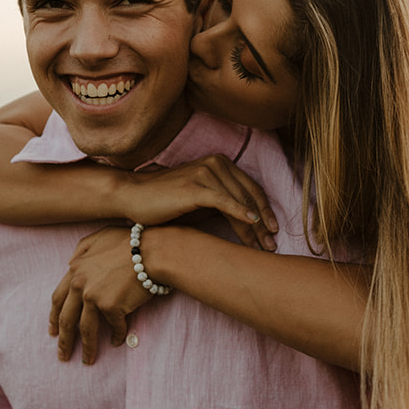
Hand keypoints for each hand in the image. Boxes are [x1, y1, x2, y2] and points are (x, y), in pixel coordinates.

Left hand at [49, 227, 152, 363]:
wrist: (151, 250)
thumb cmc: (131, 241)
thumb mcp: (101, 236)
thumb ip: (82, 248)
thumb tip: (70, 262)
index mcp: (75, 269)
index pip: (58, 298)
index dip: (55, 316)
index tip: (53, 331)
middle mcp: (80, 284)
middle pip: (67, 319)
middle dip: (64, 340)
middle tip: (63, 355)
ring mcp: (94, 296)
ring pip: (86, 329)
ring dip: (87, 347)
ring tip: (88, 360)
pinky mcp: (110, 306)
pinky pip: (114, 327)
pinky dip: (116, 335)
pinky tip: (117, 341)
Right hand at [117, 156, 277, 249]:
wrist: (135, 196)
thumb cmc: (168, 202)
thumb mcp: (202, 201)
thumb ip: (226, 203)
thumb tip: (252, 222)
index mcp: (221, 163)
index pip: (251, 188)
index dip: (266, 210)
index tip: (274, 230)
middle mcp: (216, 163)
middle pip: (249, 196)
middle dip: (263, 223)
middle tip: (272, 244)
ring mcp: (206, 173)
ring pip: (239, 201)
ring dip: (254, 226)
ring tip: (262, 245)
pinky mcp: (195, 186)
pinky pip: (224, 201)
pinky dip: (240, 213)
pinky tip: (252, 224)